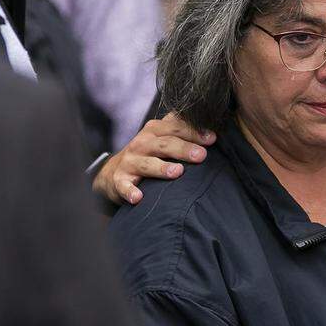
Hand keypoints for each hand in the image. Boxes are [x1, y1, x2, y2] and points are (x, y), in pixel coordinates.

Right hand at [92, 113, 215, 205]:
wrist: (113, 171)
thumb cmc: (148, 153)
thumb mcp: (162, 137)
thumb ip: (181, 129)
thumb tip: (212, 127)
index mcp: (155, 131)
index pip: (176, 128)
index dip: (193, 132)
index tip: (212, 138)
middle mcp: (142, 144)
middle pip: (164, 144)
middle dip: (183, 149)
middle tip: (201, 156)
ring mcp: (130, 162)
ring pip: (147, 164)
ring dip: (161, 168)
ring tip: (177, 172)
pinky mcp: (119, 180)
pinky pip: (124, 186)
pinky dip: (130, 191)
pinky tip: (138, 197)